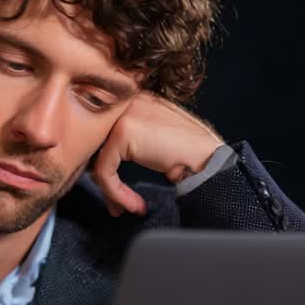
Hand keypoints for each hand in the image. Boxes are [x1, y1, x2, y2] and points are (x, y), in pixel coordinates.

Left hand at [92, 92, 223, 216]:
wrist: (210, 158)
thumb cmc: (188, 152)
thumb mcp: (150, 139)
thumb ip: (124, 142)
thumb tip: (94, 166)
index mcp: (130, 97)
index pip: (100, 134)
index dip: (104, 167)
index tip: (115, 191)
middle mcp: (124, 99)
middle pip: (94, 146)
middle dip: (103, 180)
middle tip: (115, 204)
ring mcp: (122, 113)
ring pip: (97, 160)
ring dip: (112, 191)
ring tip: (127, 207)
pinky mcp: (122, 132)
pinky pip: (105, 171)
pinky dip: (116, 193)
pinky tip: (134, 203)